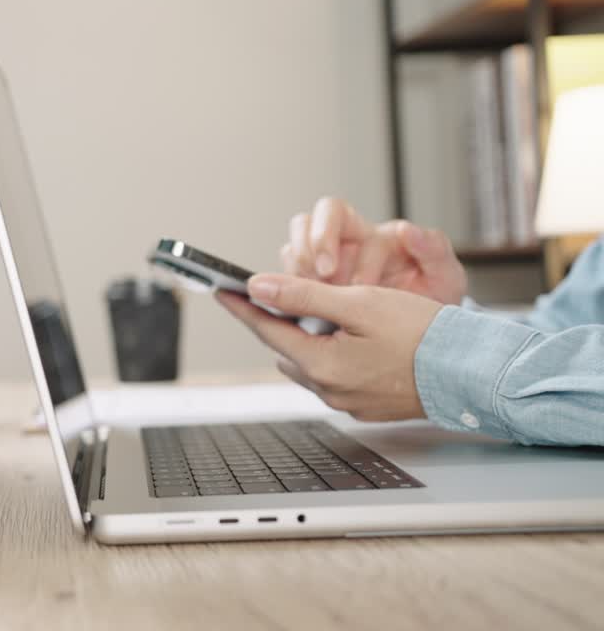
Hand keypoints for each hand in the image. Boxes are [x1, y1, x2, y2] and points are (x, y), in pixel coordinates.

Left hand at [216, 274, 442, 421]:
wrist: (472, 372)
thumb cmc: (424, 335)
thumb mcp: (359, 303)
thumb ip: (304, 295)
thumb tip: (260, 287)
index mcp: (321, 365)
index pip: (267, 330)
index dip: (244, 307)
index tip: (223, 291)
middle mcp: (329, 390)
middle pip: (287, 349)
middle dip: (281, 322)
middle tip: (280, 295)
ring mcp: (348, 402)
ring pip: (310, 365)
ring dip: (309, 341)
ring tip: (322, 315)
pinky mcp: (367, 407)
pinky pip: (335, 378)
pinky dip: (333, 357)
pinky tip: (352, 340)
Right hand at [282, 197, 467, 304]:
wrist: (426, 338)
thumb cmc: (434, 302)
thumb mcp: (446, 278)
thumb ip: (435, 251)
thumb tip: (407, 230)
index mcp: (373, 235)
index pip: (335, 214)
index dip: (326, 236)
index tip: (334, 273)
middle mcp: (345, 244)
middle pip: (306, 222)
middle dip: (308, 248)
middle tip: (318, 277)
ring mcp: (327, 265)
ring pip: (294, 247)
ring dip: (297, 270)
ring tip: (311, 296)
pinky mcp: (315, 289)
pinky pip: (289, 278)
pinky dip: (291, 290)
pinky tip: (304, 309)